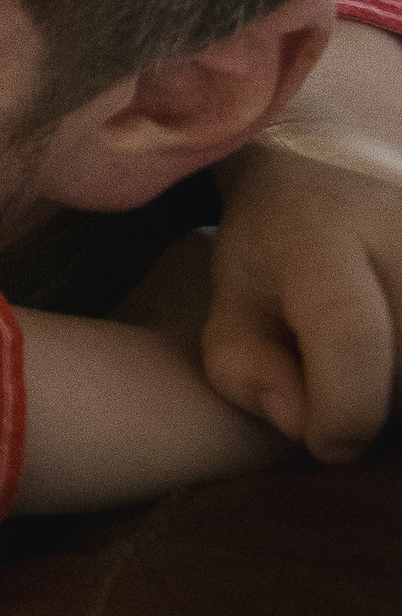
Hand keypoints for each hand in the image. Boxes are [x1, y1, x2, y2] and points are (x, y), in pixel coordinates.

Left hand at [205, 134, 401, 461]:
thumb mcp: (229, 298)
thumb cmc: (271, 246)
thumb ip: (242, 367)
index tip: (323, 443)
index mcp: (318, 230)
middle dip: (377, 411)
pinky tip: (393, 353)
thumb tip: (303, 426)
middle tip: (340, 388)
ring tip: (370, 365)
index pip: (348, 332)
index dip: (341, 409)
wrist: (336, 173)